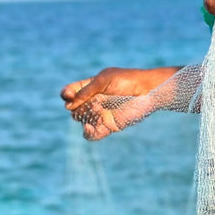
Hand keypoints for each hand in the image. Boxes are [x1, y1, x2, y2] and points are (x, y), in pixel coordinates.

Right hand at [61, 66, 179, 140]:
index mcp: (90, 87)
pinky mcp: (108, 126)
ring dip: (82, 118)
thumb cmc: (127, 80)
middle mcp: (93, 101)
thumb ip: (86, 91)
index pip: (70, 92)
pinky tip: (90, 127)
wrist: (147, 91)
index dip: (66, 94)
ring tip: (94, 112)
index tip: (68, 95)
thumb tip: (69, 104)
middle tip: (89, 103)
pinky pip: (92, 135)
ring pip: (81, 120)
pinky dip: (87, 133)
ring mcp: (99, 114)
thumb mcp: (104, 80)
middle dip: (76, 107)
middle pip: (73, 108)